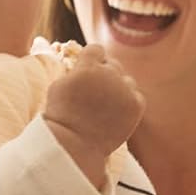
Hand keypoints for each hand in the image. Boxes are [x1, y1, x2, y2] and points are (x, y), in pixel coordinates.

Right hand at [43, 44, 144, 186]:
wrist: (75, 145)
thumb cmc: (61, 116)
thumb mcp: (58, 86)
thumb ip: (75, 70)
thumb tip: (81, 61)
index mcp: (88, 67)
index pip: (96, 50)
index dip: (91, 59)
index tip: (87, 70)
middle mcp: (109, 74)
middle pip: (113, 64)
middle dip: (105, 74)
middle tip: (96, 92)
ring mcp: (125, 90)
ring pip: (126, 80)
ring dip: (118, 87)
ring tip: (105, 106)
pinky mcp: (136, 105)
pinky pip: (136, 96)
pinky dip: (128, 102)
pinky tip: (115, 114)